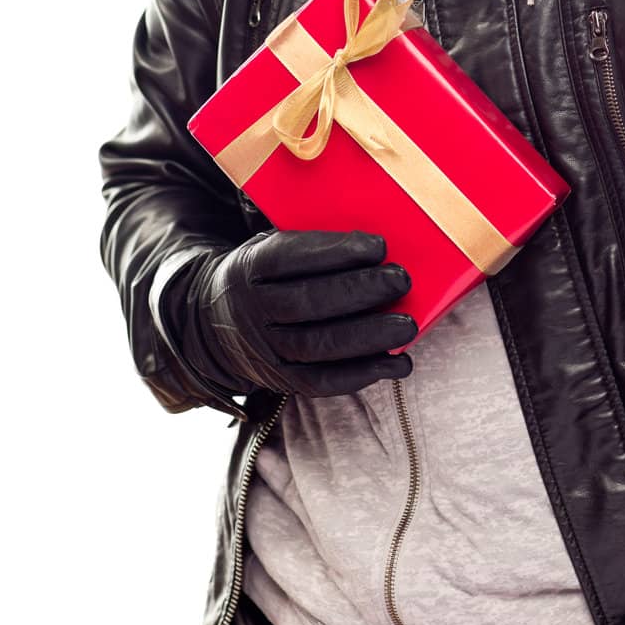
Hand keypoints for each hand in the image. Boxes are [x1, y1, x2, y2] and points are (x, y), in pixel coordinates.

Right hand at [182, 228, 415, 396]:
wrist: (218, 322)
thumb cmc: (267, 276)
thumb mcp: (270, 246)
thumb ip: (310, 243)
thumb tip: (374, 244)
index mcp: (251, 267)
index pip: (289, 257)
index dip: (336, 252)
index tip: (379, 245)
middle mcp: (254, 310)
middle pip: (307, 302)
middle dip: (359, 290)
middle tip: (400, 279)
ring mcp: (267, 349)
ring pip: (318, 345)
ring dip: (368, 337)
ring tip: (406, 325)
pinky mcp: (283, 380)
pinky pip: (323, 381)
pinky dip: (364, 373)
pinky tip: (397, 362)